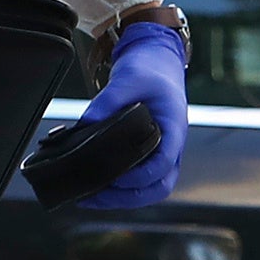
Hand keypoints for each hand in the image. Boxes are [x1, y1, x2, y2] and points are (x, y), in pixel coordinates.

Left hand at [78, 20, 188, 207]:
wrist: (157, 61)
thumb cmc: (149, 69)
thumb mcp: (127, 78)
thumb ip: (107, 101)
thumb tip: (84, 124)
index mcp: (174, 129)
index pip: (162, 165)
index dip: (138, 177)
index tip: (113, 177)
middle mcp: (171, 146)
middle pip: (159, 187)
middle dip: (127, 198)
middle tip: (94, 196)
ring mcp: (162, 152)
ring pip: (150, 189)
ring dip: (122, 198)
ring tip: (89, 196)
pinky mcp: (149, 154)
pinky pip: (140, 181)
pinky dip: (120, 190)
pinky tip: (95, 186)